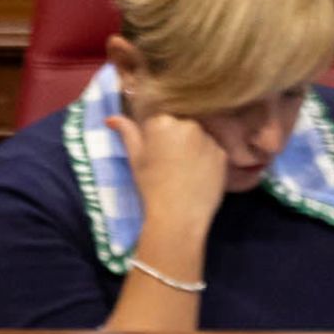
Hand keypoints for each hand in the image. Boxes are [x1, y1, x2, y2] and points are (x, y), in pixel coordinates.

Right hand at [107, 111, 226, 235]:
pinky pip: (211, 151)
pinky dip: (205, 160)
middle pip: (180, 126)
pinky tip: (196, 176)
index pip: (158, 121)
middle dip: (174, 139)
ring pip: (197, 138)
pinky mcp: (223, 153)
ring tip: (183, 171)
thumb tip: (111, 118)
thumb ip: (126, 133)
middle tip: (167, 163)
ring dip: (191, 148)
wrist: (178, 214)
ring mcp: (209, 138)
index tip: (152, 153)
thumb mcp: (134, 158)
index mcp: (163, 122)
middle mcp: (189, 124)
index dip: (154, 137)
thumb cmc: (150, 186)